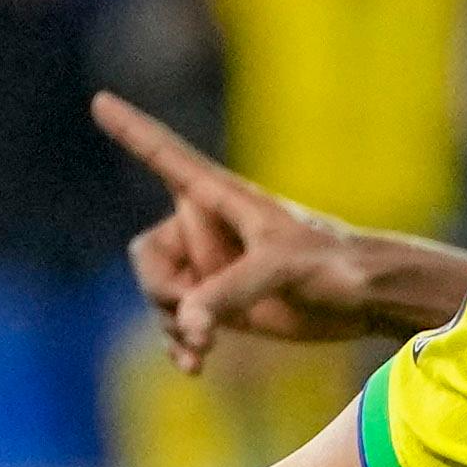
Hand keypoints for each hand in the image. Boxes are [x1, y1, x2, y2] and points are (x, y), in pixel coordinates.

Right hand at [92, 90, 400, 365]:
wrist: (365, 300)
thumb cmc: (335, 264)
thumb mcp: (282, 268)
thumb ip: (229, 291)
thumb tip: (186, 325)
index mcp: (220, 197)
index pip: (166, 157)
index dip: (132, 130)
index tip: (100, 100)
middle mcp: (206, 229)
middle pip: (147, 258)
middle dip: (161, 292)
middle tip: (193, 320)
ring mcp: (210, 269)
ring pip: (159, 296)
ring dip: (172, 327)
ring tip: (201, 350)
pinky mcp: (220, 306)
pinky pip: (178, 324)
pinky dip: (180, 345)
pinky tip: (195, 366)